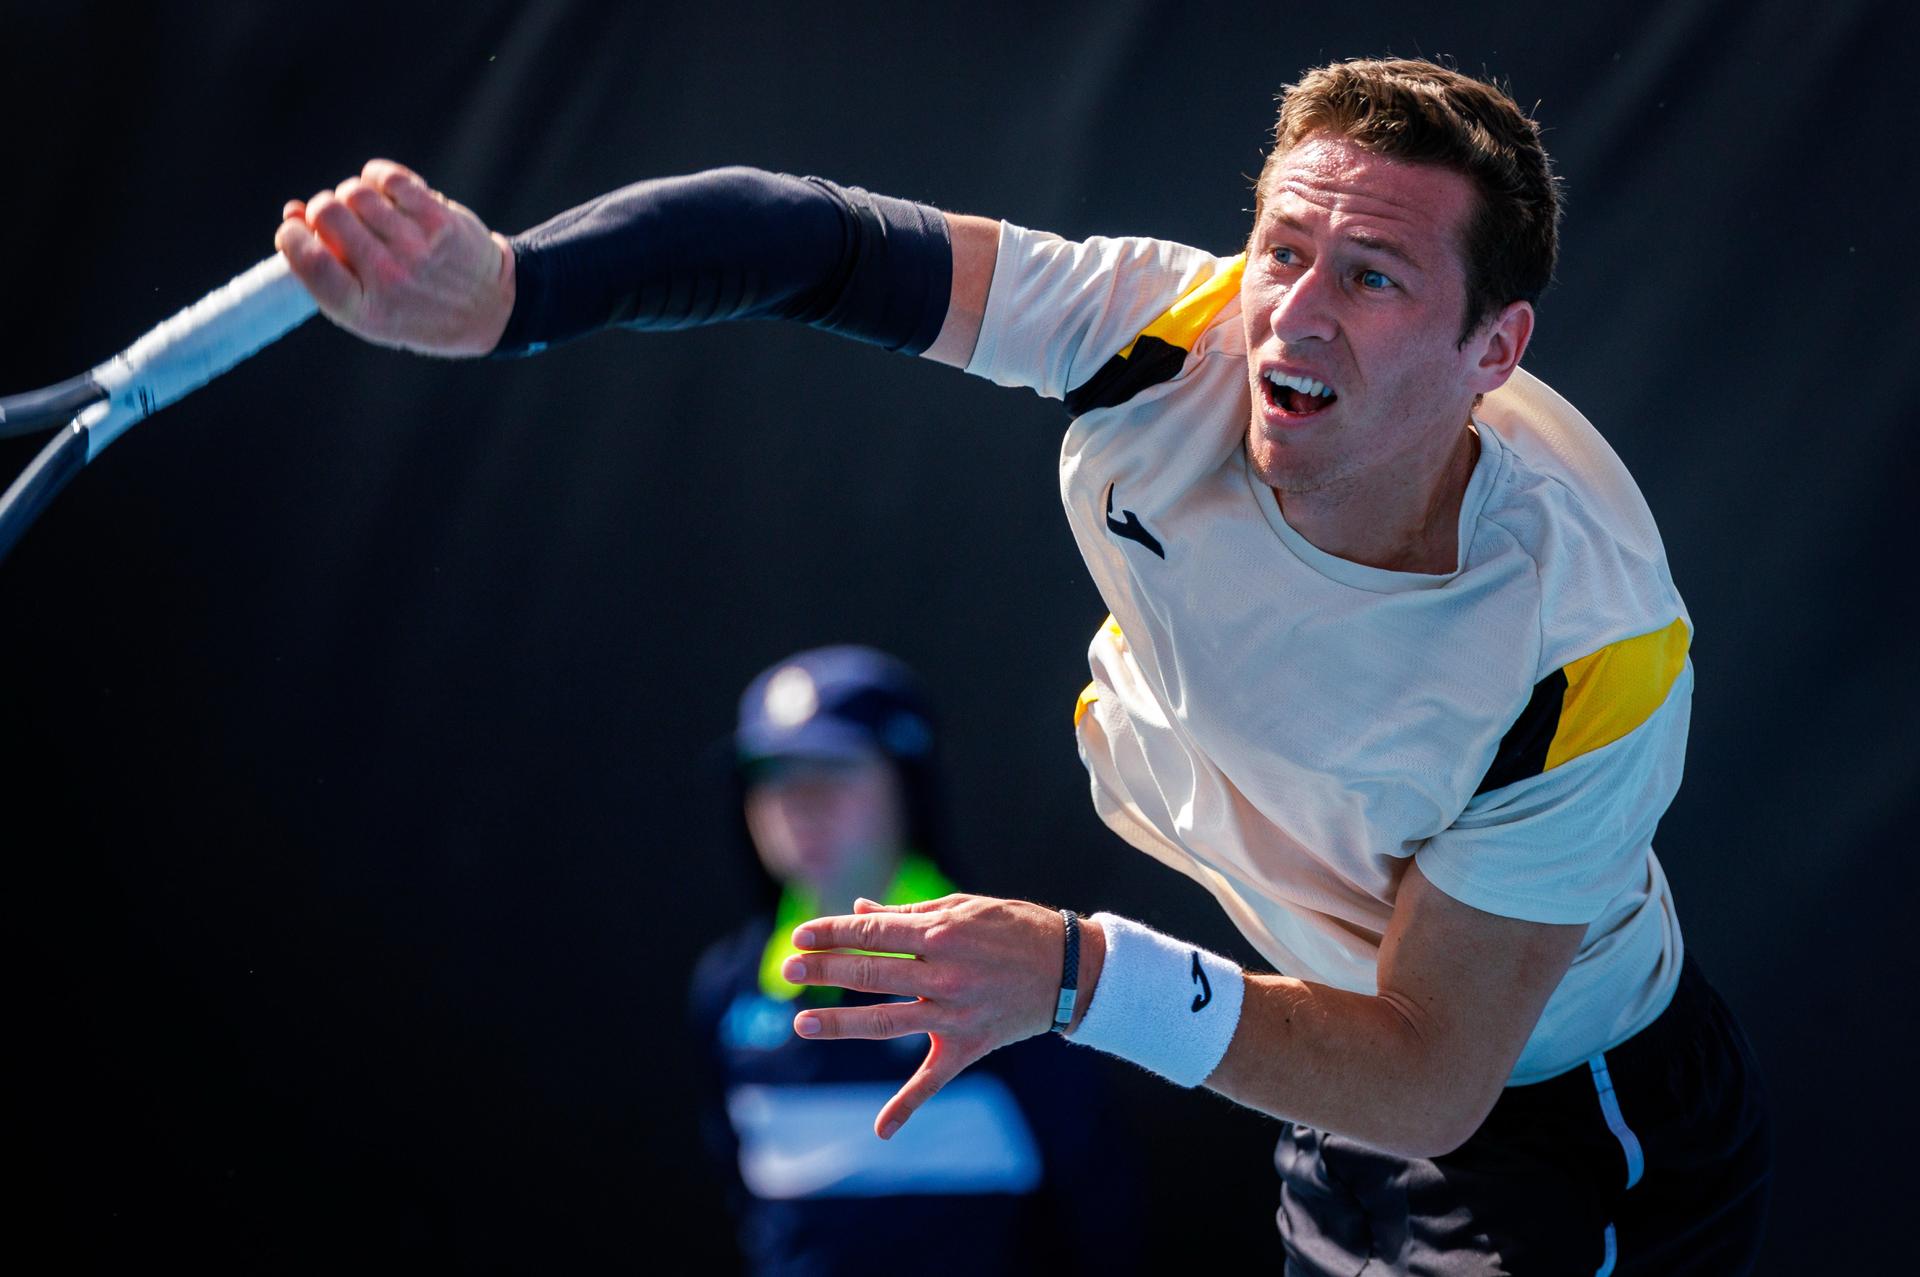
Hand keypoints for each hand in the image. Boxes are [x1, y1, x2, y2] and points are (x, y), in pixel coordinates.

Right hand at [275, 158, 514, 355]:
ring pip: (355, 193)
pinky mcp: (438, 219)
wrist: (488, 307)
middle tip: (334, 220)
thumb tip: (290, 212)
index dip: (290, 236)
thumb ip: (323, 268)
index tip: (294, 230)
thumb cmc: (412, 307)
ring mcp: (416, 247)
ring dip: (351, 195)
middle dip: (320, 209)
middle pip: (327, 214)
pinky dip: (377, 178)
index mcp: (364, 310)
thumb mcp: (365, 307)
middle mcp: (390, 279)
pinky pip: (389, 178)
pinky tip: (383, 193)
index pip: (308, 261)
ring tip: (365, 212)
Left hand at [784, 893, 1093, 1138]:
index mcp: (940, 931)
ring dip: (840, 1023)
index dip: (830, 933)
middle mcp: (943, 972)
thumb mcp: (963, 906)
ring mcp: (954, 1012)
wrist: (1071, 968)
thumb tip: (860, 912)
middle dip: (823, 971)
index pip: (871, 932)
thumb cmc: (1014, 927)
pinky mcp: (969, 1044)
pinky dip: (907, 1106)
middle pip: (869, 973)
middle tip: (787, 970)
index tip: (798, 936)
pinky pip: (933, 1080)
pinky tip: (881, 1129)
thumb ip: (908, 913)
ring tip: (800, 1022)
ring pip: (886, 1021)